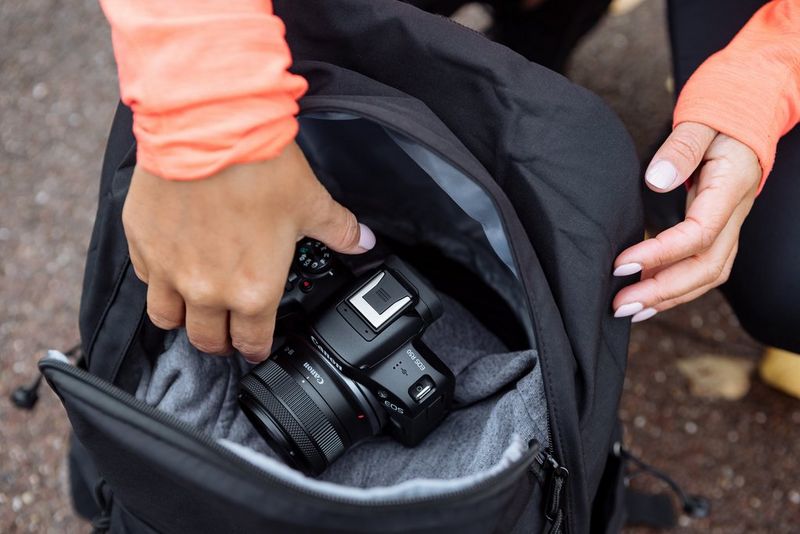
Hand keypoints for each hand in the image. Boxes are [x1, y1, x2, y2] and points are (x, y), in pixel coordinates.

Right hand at [122, 141, 374, 361]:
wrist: (208, 128)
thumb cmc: (258, 168)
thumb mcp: (310, 202)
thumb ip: (339, 230)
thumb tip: (363, 240)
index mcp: (253, 290)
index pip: (251, 341)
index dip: (256, 348)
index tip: (256, 346)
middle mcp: (207, 290)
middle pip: (207, 340)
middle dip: (220, 342)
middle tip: (225, 334)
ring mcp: (168, 270)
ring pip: (167, 319)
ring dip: (183, 320)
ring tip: (193, 310)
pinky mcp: (141, 243)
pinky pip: (145, 279)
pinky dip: (158, 280)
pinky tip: (170, 268)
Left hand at [612, 122, 760, 321]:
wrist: (744, 119)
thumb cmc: (719, 120)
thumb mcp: (700, 123)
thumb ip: (681, 149)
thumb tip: (657, 181)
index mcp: (730, 190)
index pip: (698, 235)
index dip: (660, 254)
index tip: (621, 263)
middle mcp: (734, 216)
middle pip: (706, 268)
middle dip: (662, 291)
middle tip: (620, 303)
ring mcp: (729, 228)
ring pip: (706, 276)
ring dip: (668, 297)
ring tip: (628, 310)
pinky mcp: (718, 233)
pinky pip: (702, 270)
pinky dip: (676, 289)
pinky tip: (647, 300)